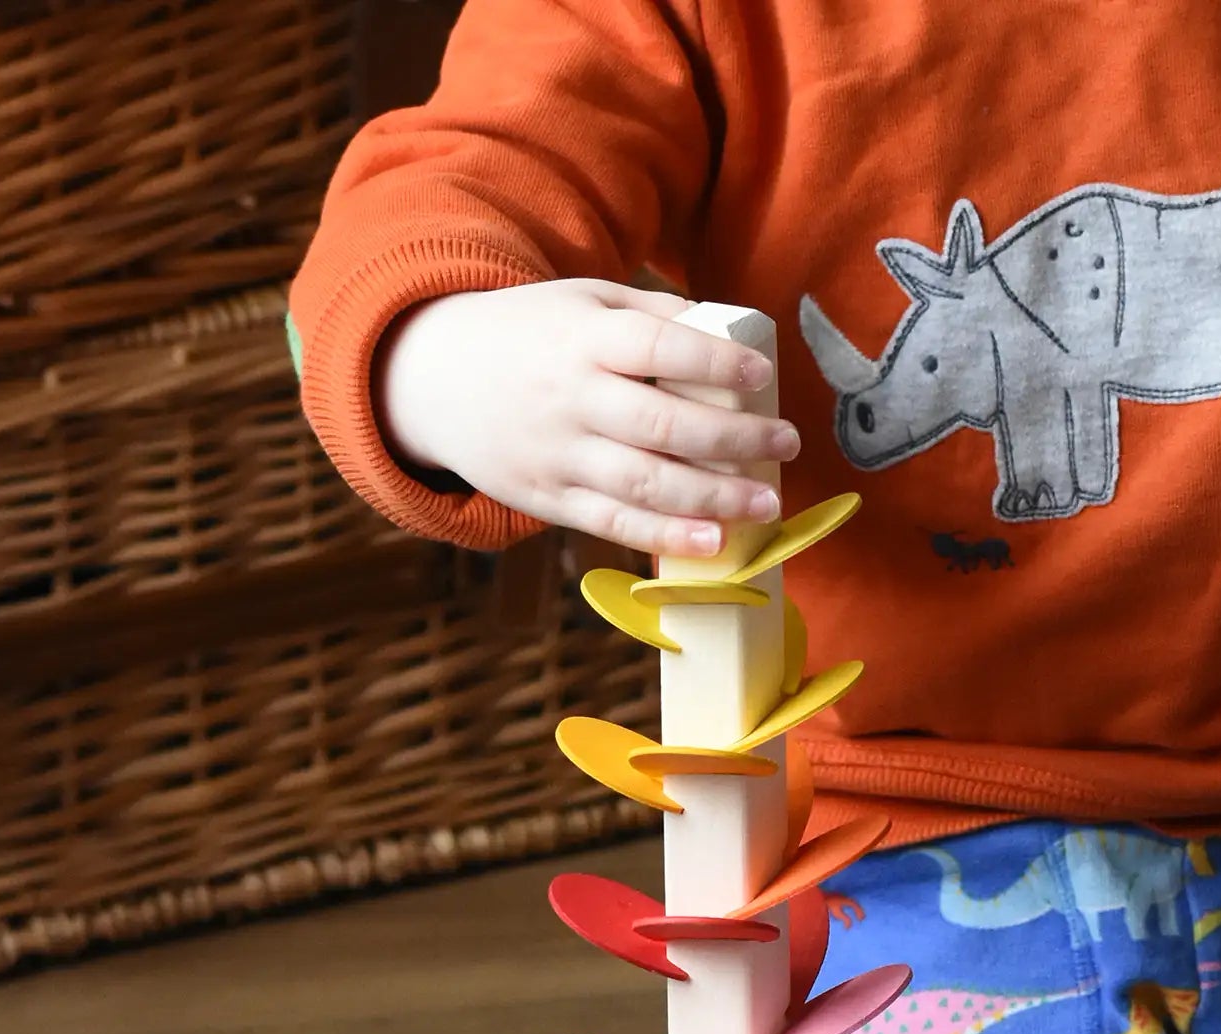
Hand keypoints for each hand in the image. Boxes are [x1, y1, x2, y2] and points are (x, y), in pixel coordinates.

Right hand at [377, 279, 799, 555]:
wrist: (432, 379)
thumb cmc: (529, 335)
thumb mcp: (582, 303)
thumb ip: (652, 316)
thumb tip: (732, 335)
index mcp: (582, 339)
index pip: (657, 347)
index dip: (713, 362)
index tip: (760, 376)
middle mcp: (572, 398)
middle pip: (662, 424)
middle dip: (733, 439)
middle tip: (788, 443)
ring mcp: (559, 455)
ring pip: (644, 483)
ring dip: (713, 498)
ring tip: (766, 503)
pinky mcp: (549, 499)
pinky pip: (614, 523)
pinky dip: (666, 536)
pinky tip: (714, 543)